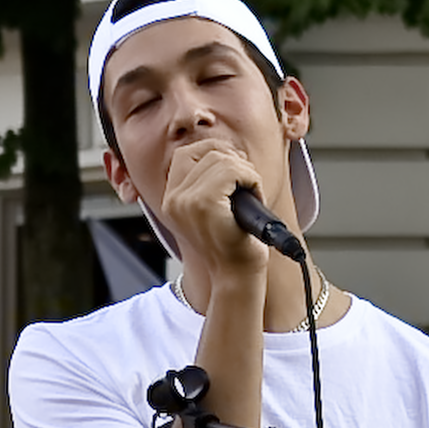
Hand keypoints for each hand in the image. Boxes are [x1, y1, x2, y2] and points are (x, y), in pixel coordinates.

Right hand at [160, 138, 267, 276]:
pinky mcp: (204, 204)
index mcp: (172, 201)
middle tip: (247, 186)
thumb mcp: (213, 211)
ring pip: (223, 159)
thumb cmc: (232, 245)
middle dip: (235, 162)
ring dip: (247, 174)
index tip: (234, 168)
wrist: (237, 275)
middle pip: (207, 152)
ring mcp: (186, 202)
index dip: (214, 152)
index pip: (185, 154)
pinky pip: (234, 170)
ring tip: (251, 197)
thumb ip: (208, 183)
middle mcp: (174, 200)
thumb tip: (226, 152)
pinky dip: (253, 180)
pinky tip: (256, 198)